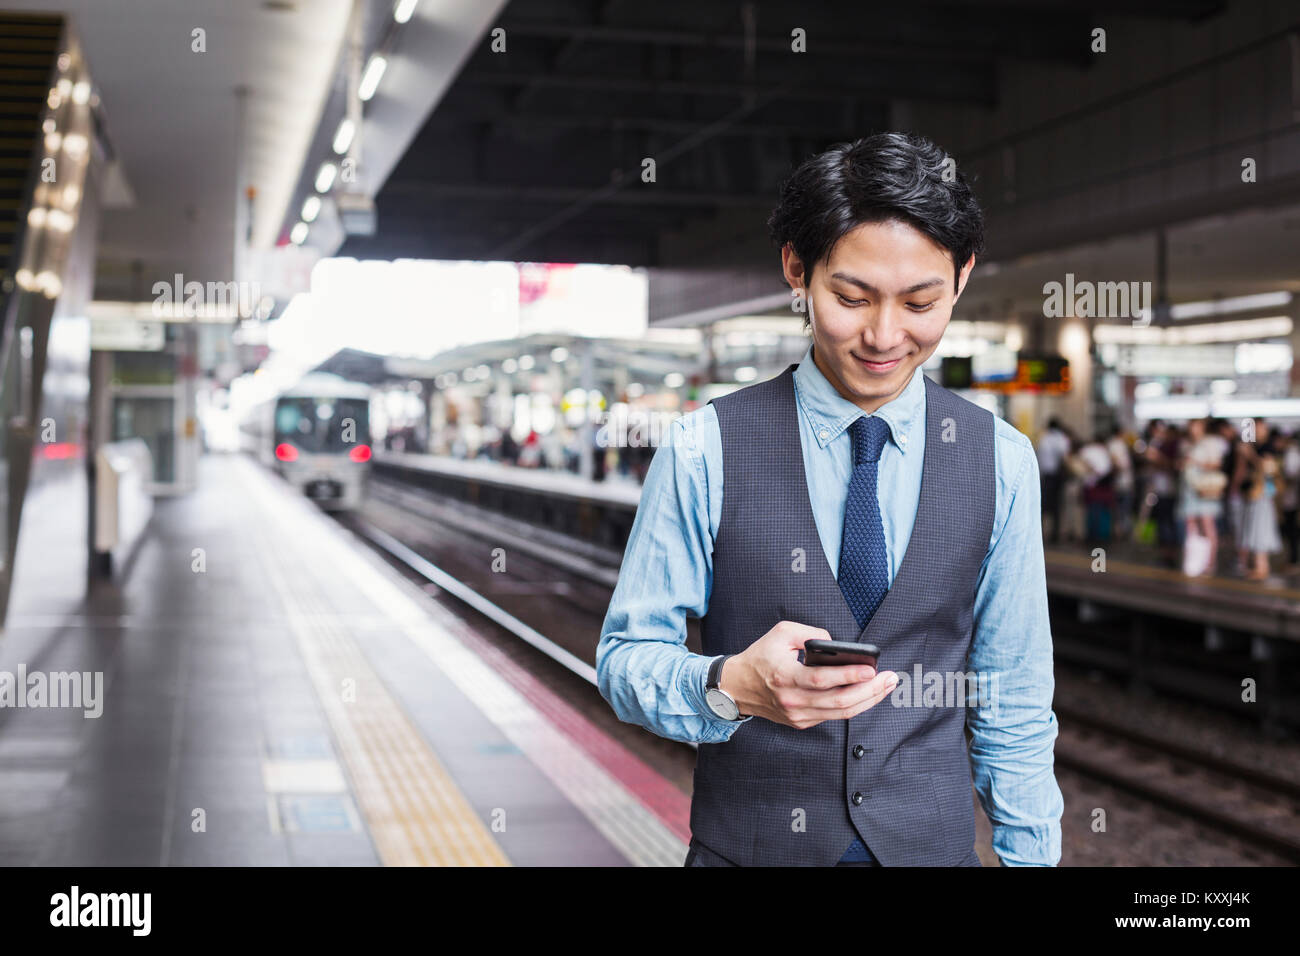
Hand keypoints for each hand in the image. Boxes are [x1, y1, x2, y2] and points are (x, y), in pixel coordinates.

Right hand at [720, 621, 897, 729]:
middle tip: (890, 678)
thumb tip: (838, 644)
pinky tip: (867, 694)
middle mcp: (792, 700)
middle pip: (839, 701)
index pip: (822, 679)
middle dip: (870, 691)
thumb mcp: (782, 633)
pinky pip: (833, 715)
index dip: (850, 675)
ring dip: (868, 701)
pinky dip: (853, 705)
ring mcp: (798, 715)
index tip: (872, 668)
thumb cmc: (761, 656)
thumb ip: (811, 633)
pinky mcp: (802, 722)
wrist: (738, 686)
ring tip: (886, 687)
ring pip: (840, 713)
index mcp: (785, 676)